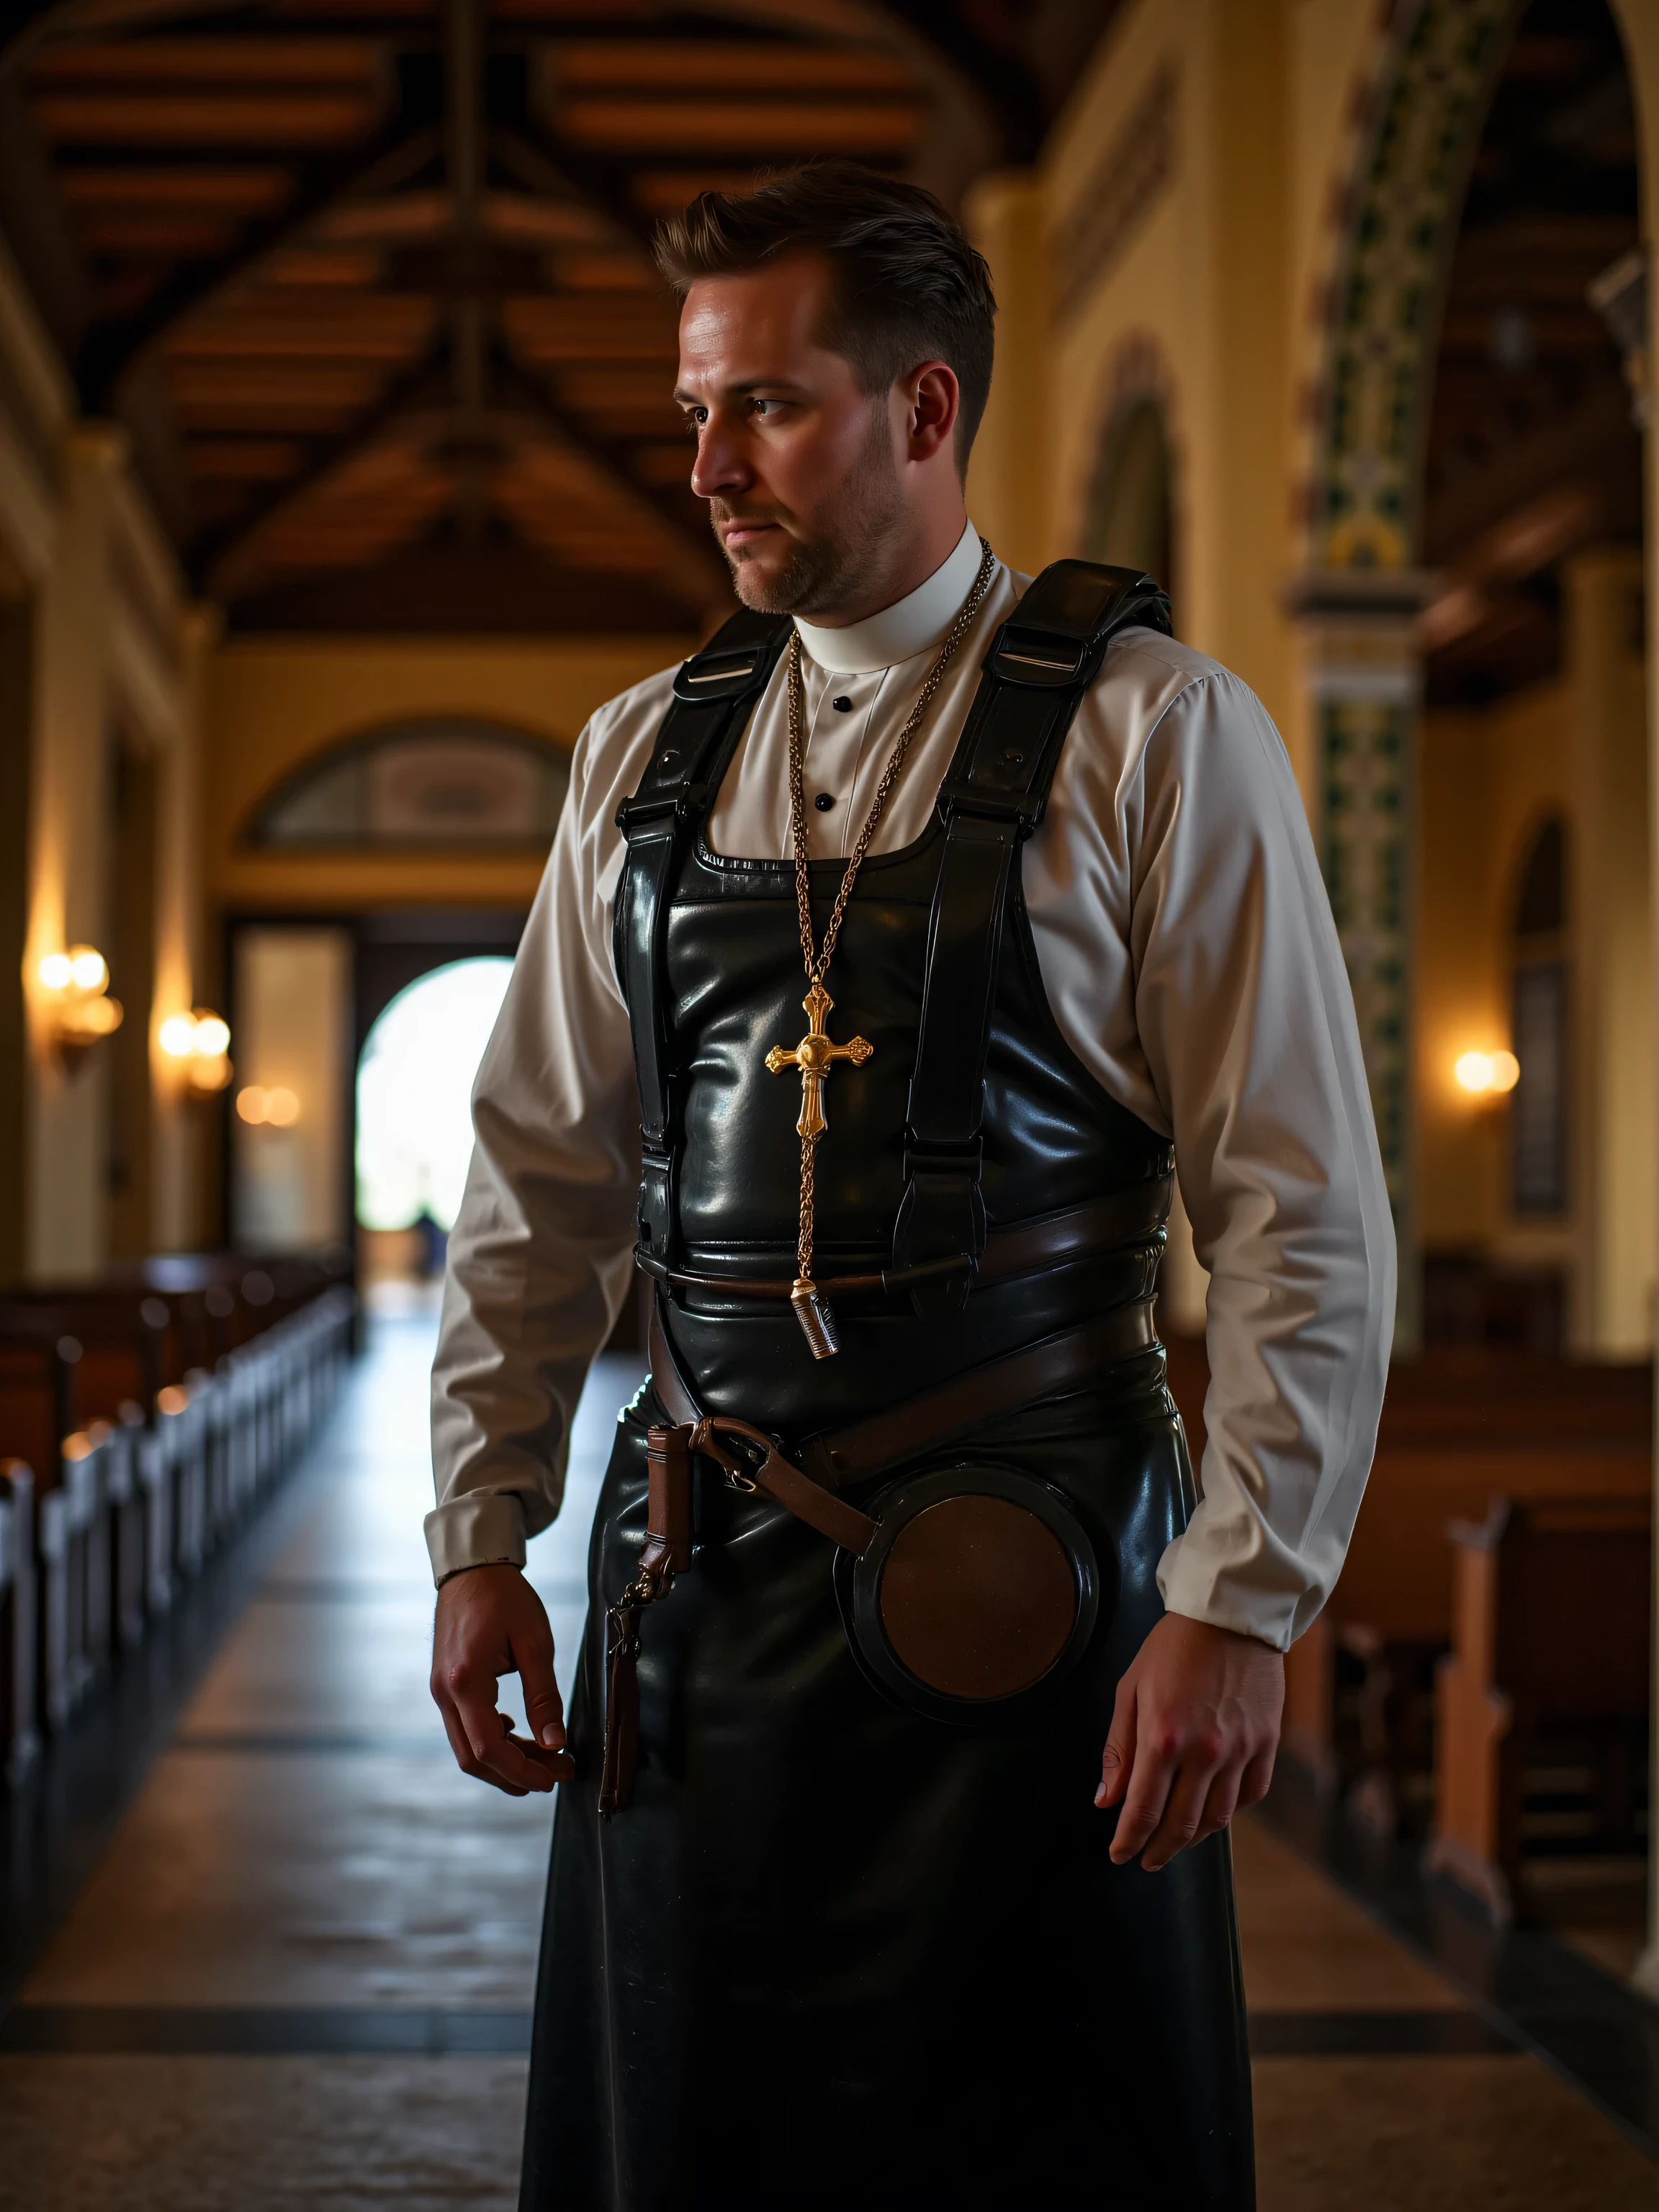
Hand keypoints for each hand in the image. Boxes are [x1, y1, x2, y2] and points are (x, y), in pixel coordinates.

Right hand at [431, 1563, 574, 1796]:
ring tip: (544, 1757)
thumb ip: (544, 1696)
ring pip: (466, 1747)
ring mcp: (439, 1691)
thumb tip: (556, 1742)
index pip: (489, 1748)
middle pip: (473, 1757)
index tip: (554, 1777)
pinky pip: (463, 1728)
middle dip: (515, 1773)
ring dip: (504, 1760)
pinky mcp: (443, 1686)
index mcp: (465, 1681)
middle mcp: (444, 1692)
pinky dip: (491, 1740)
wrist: (472, 1568)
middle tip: (556, 1773)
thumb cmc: (504, 1597)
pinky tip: (517, 1734)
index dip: (522, 1771)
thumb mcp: (534, 1643)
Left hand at [1095, 1613, 1282, 1869]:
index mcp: (1163, 1737)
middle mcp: (1204, 1751)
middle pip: (1181, 1825)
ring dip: (1193, 1839)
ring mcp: (1240, 1750)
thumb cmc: (1173, 1648)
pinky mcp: (1266, 1743)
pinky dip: (1230, 1812)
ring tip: (1175, 1843)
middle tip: (1146, 1859)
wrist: (1230, 1615)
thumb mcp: (1131, 1689)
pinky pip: (1250, 1795)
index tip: (1119, 1854)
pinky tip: (1213, 1812)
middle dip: (1158, 1850)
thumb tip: (1107, 1800)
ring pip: (1218, 1819)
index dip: (1128, 1840)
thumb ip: (1118, 1749)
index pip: (1143, 1810)